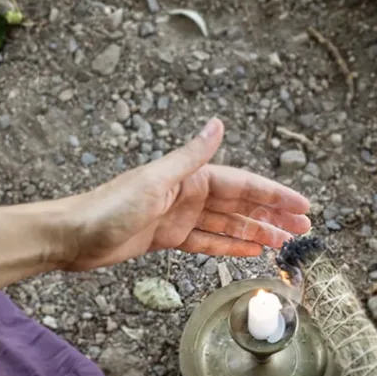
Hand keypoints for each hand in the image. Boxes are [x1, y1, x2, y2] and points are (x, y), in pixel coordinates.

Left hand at [61, 118, 310, 272]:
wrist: (72, 235)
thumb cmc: (108, 207)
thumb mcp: (153, 181)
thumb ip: (189, 156)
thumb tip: (218, 123)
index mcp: (187, 177)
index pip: (241, 184)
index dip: (273, 194)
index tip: (302, 205)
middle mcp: (186, 194)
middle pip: (239, 204)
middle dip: (272, 215)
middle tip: (304, 230)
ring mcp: (177, 216)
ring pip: (226, 224)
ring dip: (255, 231)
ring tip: (284, 243)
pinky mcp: (166, 237)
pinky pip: (206, 241)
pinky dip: (228, 245)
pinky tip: (249, 252)